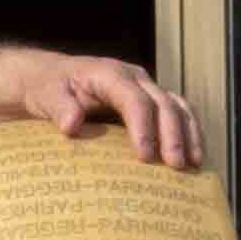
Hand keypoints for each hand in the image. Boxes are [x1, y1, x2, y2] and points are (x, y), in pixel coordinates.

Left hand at [26, 56, 204, 170]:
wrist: (53, 80)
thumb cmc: (49, 88)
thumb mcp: (45, 95)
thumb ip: (59, 106)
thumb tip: (72, 125)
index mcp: (110, 74)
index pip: (134, 99)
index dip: (143, 127)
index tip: (145, 156)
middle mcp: (135, 79)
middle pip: (163, 103)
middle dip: (172, 134)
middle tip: (176, 165)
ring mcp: (147, 90)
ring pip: (178, 107)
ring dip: (189, 135)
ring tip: (194, 165)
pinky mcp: (152, 104)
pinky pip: (179, 115)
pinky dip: (190, 135)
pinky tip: (195, 160)